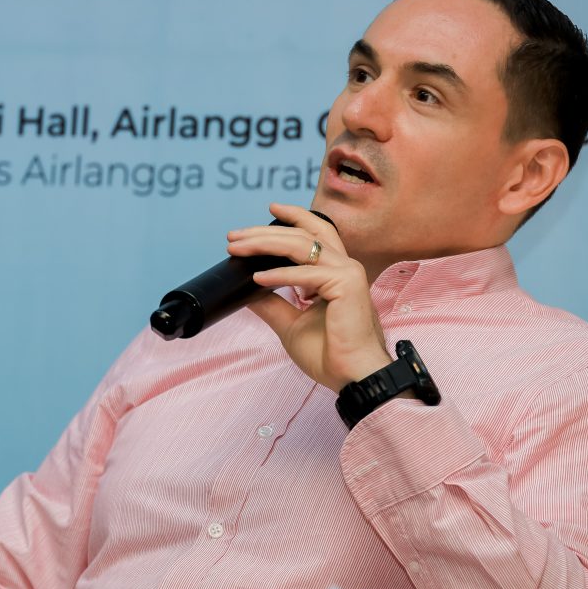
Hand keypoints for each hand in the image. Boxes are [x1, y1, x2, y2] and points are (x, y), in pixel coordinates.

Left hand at [226, 203, 392, 391]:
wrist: (353, 377)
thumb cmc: (330, 354)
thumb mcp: (291, 324)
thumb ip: (272, 304)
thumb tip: (246, 291)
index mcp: (336, 272)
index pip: (315, 233)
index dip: (292, 218)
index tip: (267, 211)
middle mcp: (344, 266)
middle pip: (303, 233)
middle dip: (265, 231)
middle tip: (234, 235)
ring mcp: (347, 273)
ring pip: (301, 245)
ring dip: (265, 243)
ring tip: (237, 248)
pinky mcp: (346, 285)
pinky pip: (305, 274)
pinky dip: (279, 274)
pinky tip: (257, 278)